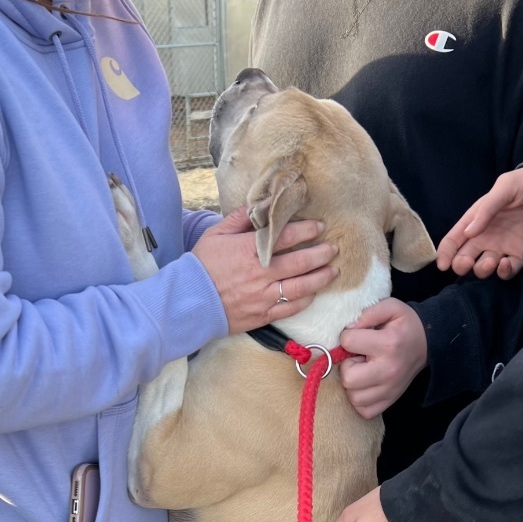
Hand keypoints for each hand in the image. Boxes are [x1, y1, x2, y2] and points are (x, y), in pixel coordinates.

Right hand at [192, 206, 338, 333]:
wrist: (188, 302)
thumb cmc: (200, 266)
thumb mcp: (215, 235)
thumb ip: (239, 219)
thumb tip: (258, 206)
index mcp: (248, 251)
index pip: (285, 237)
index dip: (306, 230)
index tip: (319, 226)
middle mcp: (260, 274)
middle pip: (300, 263)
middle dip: (321, 254)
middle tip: (334, 248)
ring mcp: (263, 296)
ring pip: (301, 287)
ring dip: (320, 278)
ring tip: (333, 271)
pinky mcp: (262, 315)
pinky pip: (290, 308)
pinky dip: (305, 300)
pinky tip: (314, 293)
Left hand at [339, 299, 426, 418]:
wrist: (428, 344)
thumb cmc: (404, 325)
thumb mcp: (390, 307)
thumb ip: (368, 312)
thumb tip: (348, 329)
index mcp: (388, 344)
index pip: (348, 342)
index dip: (348, 336)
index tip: (359, 336)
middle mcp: (389, 371)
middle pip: (348, 378)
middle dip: (347, 366)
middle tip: (358, 358)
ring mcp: (390, 390)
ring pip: (354, 398)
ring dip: (353, 384)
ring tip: (363, 371)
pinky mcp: (390, 401)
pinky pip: (364, 411)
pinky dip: (360, 400)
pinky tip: (365, 385)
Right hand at [437, 168, 522, 280]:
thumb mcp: (504, 187)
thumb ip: (487, 209)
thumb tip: (469, 232)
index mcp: (475, 221)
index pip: (453, 240)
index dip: (445, 254)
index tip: (443, 265)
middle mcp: (485, 237)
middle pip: (463, 258)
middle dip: (461, 265)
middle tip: (466, 263)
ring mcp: (501, 248)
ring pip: (482, 268)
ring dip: (481, 270)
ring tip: (490, 262)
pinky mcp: (519, 256)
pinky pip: (507, 271)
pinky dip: (503, 272)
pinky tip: (505, 264)